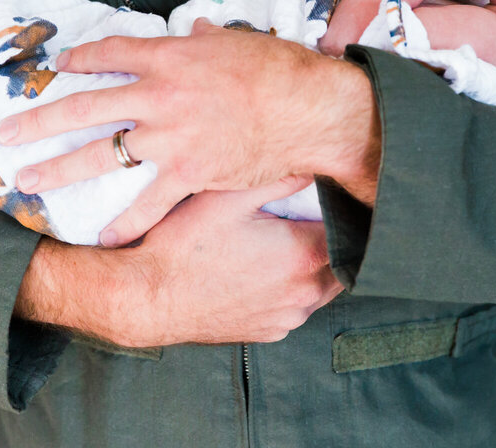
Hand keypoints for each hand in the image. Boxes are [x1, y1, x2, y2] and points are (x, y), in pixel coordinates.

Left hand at [0, 19, 379, 244]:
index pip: (110, 55)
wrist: (310, 109)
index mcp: (169, 58)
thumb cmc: (280, 70)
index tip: (60, 66)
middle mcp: (159, 96)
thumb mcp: (238, 42)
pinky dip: (124, 221)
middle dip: (39, 122)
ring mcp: (169, 137)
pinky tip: (101, 236)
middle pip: (84, 108)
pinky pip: (147, 201)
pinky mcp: (188, 173)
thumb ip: (207, 40)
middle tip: (5, 133)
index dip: (81, 59)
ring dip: (59, 170)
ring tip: (26, 182)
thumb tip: (194, 31)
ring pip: (100, 155)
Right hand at [18, 176, 343, 346]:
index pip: (347, 227)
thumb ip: (277, 178)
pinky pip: (297, 306)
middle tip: (306, 214)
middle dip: (328, 236)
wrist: (149, 298)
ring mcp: (289, 317)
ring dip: (312, 264)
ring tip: (283, 240)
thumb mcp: (228, 198)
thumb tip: (311, 163)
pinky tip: (263, 269)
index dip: (337, 206)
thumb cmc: (185, 246)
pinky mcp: (271, 332)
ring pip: (321, 285)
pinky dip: (290, 287)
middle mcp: (306, 293)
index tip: (327, 193)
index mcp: (304, 255)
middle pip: (340, 258)